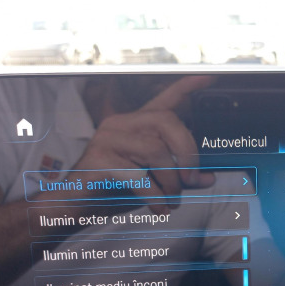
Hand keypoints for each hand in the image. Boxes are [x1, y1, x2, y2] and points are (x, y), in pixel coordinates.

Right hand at [74, 76, 214, 208]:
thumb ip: (180, 176)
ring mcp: (108, 140)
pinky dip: (154, 195)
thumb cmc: (114, 189)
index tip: (208, 77)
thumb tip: (208, 179)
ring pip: (155, 150)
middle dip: (187, 153)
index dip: (187, 87)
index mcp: (137, 125)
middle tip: (192, 180)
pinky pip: (137, 175)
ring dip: (171, 181)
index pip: (165, 99)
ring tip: (172, 199)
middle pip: (167, 121)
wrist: (76, 205)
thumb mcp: (155, 181)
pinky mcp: (99, 160)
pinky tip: (159, 207)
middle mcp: (121, 125)